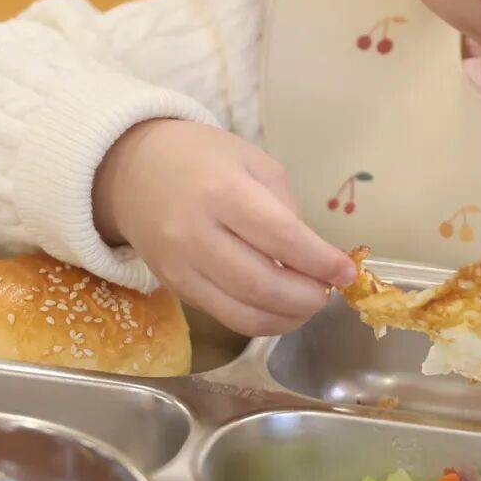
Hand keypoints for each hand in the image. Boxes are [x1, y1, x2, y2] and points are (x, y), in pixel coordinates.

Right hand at [93, 120, 355, 336]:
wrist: (133, 170)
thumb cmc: (203, 159)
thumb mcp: (253, 162)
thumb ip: (285, 208)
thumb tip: (314, 260)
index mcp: (222, 191)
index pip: (281, 237)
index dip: (320, 261)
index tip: (347, 272)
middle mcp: (196, 233)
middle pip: (262, 284)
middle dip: (308, 297)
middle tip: (329, 292)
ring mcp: (180, 266)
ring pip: (244, 312)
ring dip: (288, 318)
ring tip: (308, 303)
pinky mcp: (174, 288)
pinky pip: (225, 317)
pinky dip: (261, 321)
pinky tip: (280, 308)